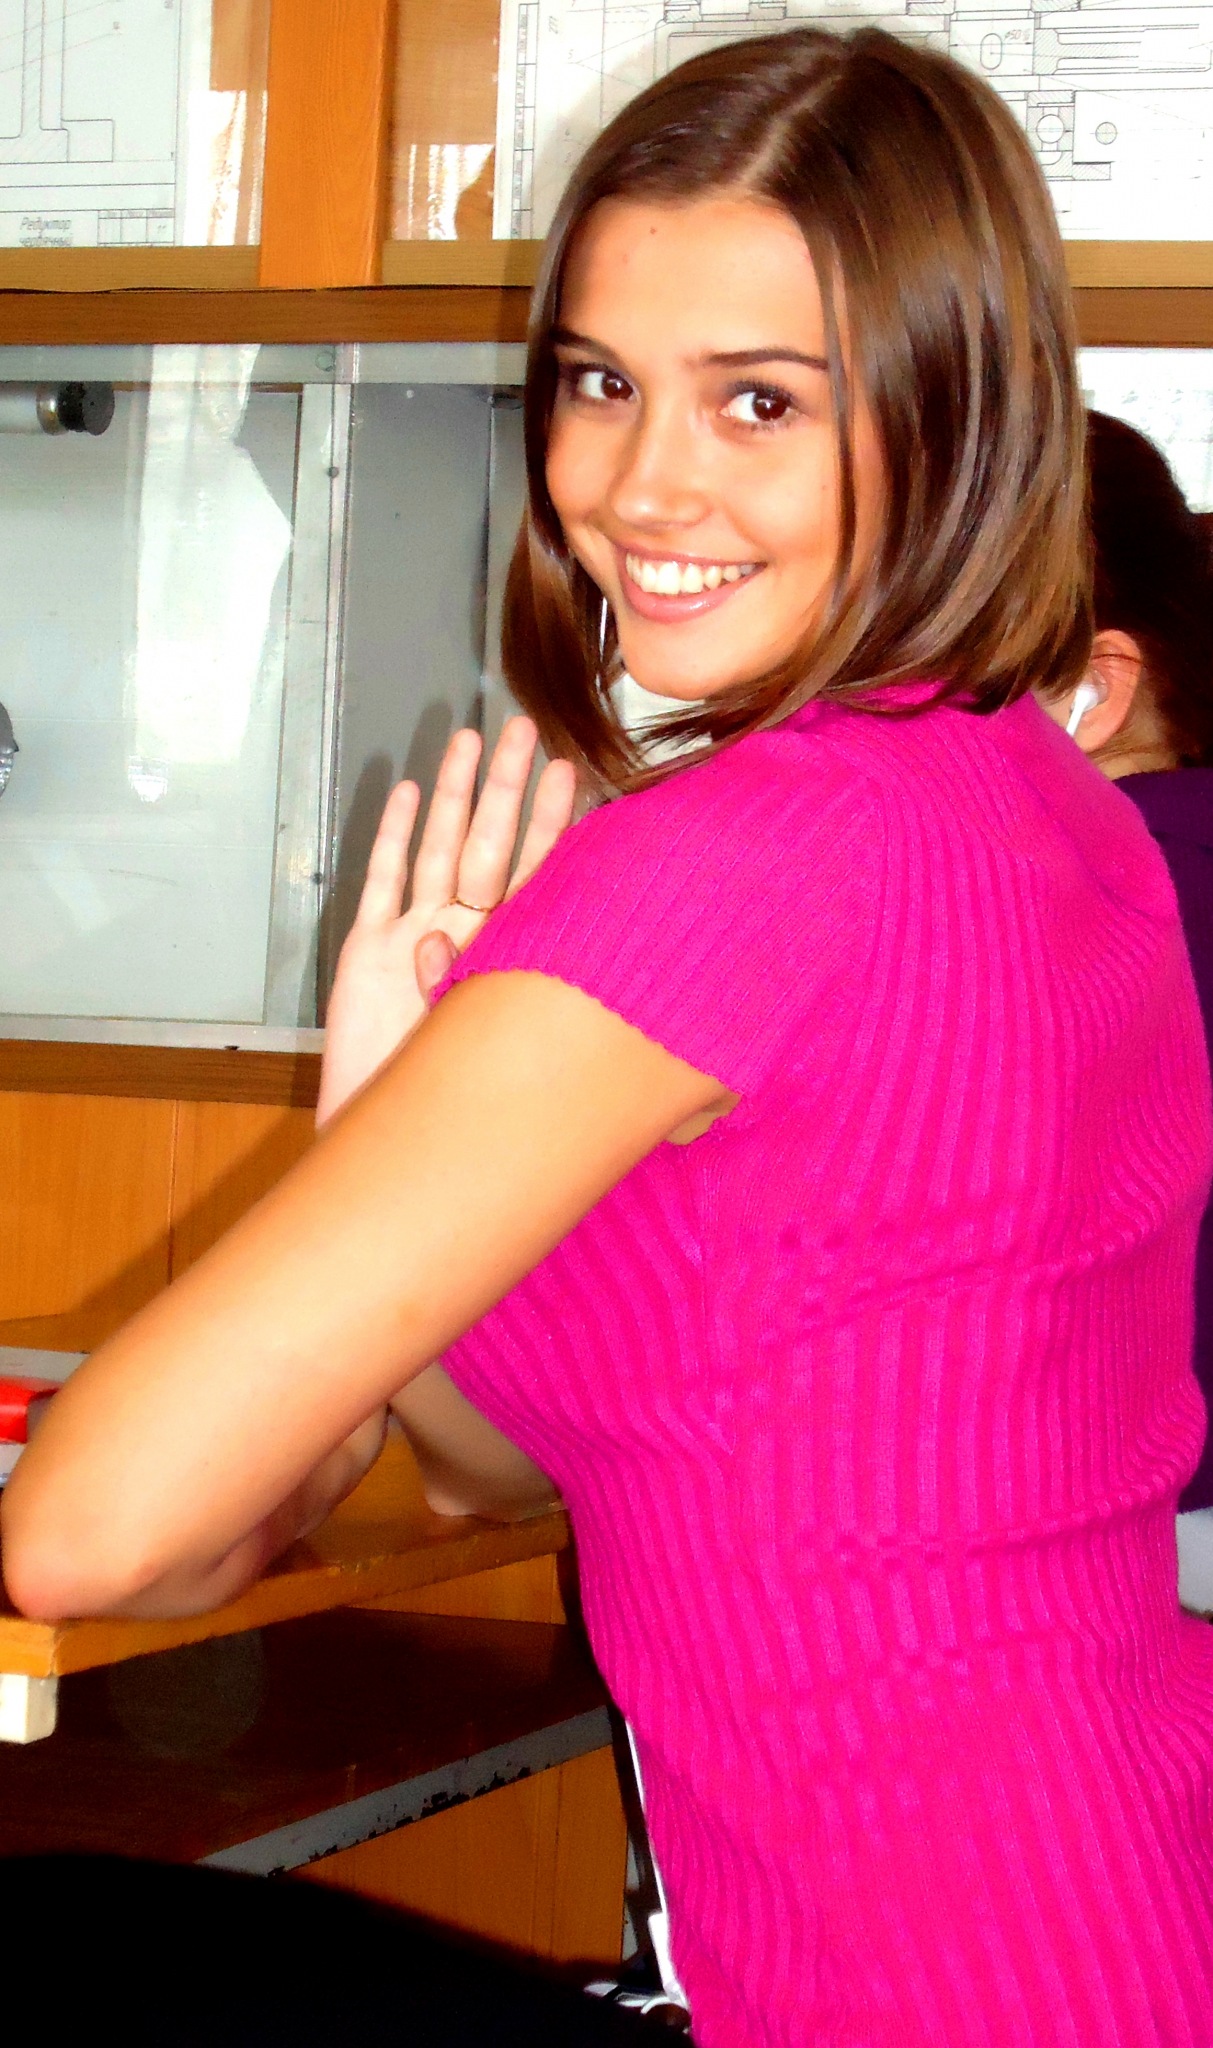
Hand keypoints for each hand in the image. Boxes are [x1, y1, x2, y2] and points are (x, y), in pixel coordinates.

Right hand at [317, 716, 575, 1126]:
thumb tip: (435, 941)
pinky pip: (384, 885)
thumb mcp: (475, 1042)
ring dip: (452, 798)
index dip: (550, 823)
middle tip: (522, 729)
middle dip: (503, 788)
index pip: (535, 874)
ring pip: (438, 852)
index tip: (570, 771)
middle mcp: (463, 938)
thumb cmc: (452, 1105)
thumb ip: (456, 988)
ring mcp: (413, 940)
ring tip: (467, 741)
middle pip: (487, 846)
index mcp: (505, 956)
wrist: (385, 1144)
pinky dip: (394, 841)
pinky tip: (410, 795)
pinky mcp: (367, 953)